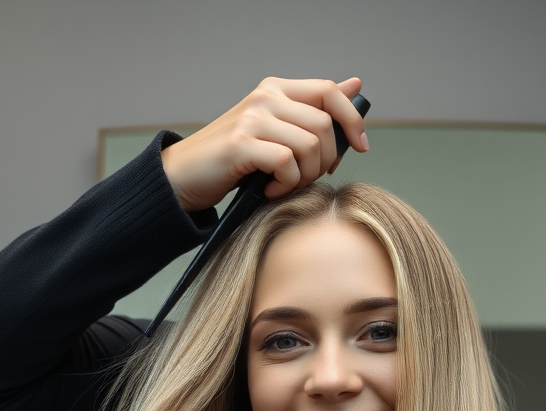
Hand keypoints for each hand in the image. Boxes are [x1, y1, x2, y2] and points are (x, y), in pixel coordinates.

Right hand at [160, 77, 368, 210]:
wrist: (184, 176)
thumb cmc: (232, 160)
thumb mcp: (275, 130)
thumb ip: (312, 109)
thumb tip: (354, 84)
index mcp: (276, 89)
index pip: (329, 92)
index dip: (351, 120)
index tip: (361, 146)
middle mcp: (265, 97)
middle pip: (323, 127)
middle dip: (326, 161)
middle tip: (308, 178)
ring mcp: (253, 118)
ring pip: (309, 147)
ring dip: (305, 176)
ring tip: (286, 185)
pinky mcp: (241, 144)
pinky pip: (286, 164)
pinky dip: (285, 184)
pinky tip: (269, 190)